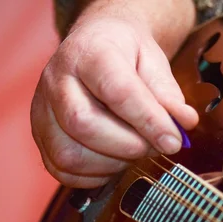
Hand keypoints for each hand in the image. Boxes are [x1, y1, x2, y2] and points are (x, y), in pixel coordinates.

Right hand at [30, 14, 197, 187]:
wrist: (94, 44)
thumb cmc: (124, 54)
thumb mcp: (153, 62)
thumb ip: (167, 94)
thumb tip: (184, 123)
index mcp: (89, 52)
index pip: (116, 91)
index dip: (147, 121)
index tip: (172, 141)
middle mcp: (56, 79)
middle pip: (82, 124)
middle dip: (126, 146)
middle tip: (153, 147)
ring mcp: (42, 109)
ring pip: (68, 154)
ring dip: (109, 164)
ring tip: (132, 152)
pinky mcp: (39, 134)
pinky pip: (60, 170)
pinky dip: (91, 176)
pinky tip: (111, 161)